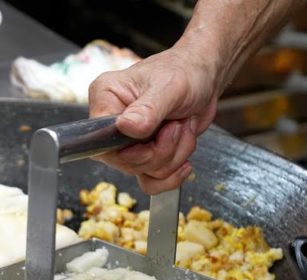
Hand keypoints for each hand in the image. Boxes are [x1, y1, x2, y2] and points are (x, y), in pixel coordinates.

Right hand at [88, 47, 219, 194]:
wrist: (205, 77)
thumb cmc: (186, 71)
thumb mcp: (170, 87)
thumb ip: (148, 109)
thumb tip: (125, 127)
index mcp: (106, 98)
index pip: (101, 140)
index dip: (130, 149)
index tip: (154, 135)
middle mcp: (112, 122)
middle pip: (124, 162)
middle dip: (160, 152)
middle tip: (176, 126)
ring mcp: (128, 141)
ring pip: (142, 172)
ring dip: (172, 157)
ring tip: (183, 128)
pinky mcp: (144, 154)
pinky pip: (151, 181)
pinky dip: (172, 174)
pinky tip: (185, 158)